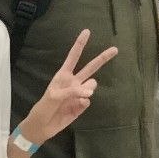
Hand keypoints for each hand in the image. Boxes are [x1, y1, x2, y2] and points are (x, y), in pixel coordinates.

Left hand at [21, 30, 118, 146]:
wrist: (43, 126)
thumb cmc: (44, 107)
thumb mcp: (54, 96)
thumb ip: (72, 91)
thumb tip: (90, 92)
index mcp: (64, 75)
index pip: (73, 57)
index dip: (80, 44)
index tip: (87, 31)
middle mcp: (73, 82)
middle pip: (91, 67)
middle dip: (102, 58)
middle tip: (115, 49)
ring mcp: (79, 94)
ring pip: (92, 85)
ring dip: (87, 88)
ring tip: (77, 96)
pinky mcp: (82, 105)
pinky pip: (88, 101)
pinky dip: (83, 103)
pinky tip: (74, 108)